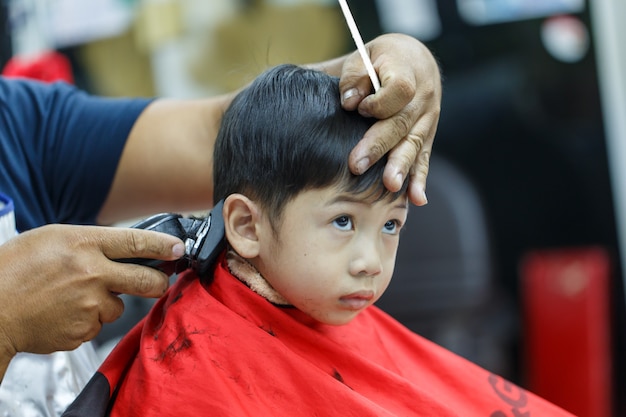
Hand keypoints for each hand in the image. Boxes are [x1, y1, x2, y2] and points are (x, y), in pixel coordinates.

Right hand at [0, 224, 183, 358]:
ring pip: (117, 306)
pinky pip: (97, 325)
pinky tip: (63, 312)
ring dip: (104, 303)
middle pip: (146, 279)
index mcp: (83, 244)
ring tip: (72, 297)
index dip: (165, 246)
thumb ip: (91, 243)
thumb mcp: (52, 239)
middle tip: (156, 281)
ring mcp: (89, 305)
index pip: (137, 242)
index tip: (179, 248)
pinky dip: (86, 320)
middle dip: (157, 282)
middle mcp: (92, 273)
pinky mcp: (83, 330)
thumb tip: (123, 249)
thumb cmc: (15, 269)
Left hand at [339, 33, 441, 205]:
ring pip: (414, 143)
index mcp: (407, 70)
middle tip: (357, 165)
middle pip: (402, 123)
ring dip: (401, 166)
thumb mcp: (364, 56)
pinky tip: (417, 198)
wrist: (414, 59)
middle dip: (379, 145)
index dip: (379, 102)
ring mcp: (428, 117)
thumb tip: (348, 101)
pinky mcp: (427, 135)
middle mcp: (423, 95)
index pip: (399, 89)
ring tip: (390, 185)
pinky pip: (424, 157)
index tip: (360, 109)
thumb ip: (353, 76)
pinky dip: (420, 178)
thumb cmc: (380, 60)